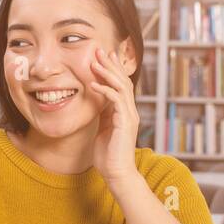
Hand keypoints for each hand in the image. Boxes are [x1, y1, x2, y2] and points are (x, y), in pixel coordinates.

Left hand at [87, 45, 140, 187]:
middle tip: (99, 50)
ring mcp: (129, 116)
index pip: (121, 84)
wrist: (117, 173)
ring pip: (121, 87)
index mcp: (125, 112)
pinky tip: (92, 84)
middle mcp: (130, 111)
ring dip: (107, 73)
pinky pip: (115, 100)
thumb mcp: (103, 129)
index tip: (102, 56)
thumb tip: (97, 101)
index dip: (112, 69)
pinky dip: (104, 90)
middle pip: (123, 80)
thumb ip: (104, 114)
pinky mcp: (125, 122)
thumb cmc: (108, 155)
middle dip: (110, 64)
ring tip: (94, 62)